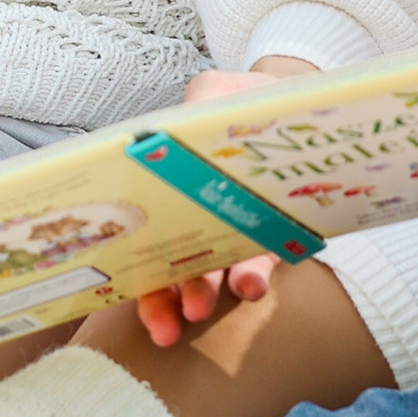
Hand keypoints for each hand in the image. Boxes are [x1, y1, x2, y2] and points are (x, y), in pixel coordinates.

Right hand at [135, 56, 315, 341]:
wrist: (295, 106)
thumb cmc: (242, 103)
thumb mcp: (215, 94)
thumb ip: (198, 103)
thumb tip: (171, 126)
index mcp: (167, 186)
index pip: (138, 232)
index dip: (128, 263)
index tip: (122, 282)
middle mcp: (193, 217)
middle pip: (166, 265)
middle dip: (162, 298)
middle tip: (166, 322)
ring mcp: (230, 230)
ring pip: (210, 273)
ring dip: (202, 293)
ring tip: (199, 309)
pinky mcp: (270, 237)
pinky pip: (260, 261)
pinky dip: (252, 277)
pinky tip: (249, 287)